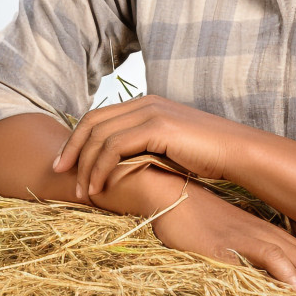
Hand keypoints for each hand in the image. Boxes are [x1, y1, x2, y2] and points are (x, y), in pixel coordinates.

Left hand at [53, 95, 249, 200]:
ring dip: (85, 165)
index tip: (65, 164)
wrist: (238, 151)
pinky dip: (100, 168)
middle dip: (71, 148)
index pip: (99, 116)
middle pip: (92, 121)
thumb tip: (120, 168)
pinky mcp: (157, 127)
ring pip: (99, 136)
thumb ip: (145, 149)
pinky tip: (99, 188)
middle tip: (58, 174)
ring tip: (81, 192)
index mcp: (147, 104)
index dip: (77, 139)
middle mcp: (146, 102)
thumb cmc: (209, 156)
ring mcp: (151, 112)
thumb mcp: (170, 148)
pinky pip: (114, 147)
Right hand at [95, 166, 295, 295]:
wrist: (168, 195)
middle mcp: (271, 234)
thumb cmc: (196, 223)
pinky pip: (268, 258)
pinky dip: (288, 276)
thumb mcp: (230, 248)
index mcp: (274, 236)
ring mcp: (254, 236)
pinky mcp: (234, 242)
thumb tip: (269, 290)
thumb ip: (251, 264)